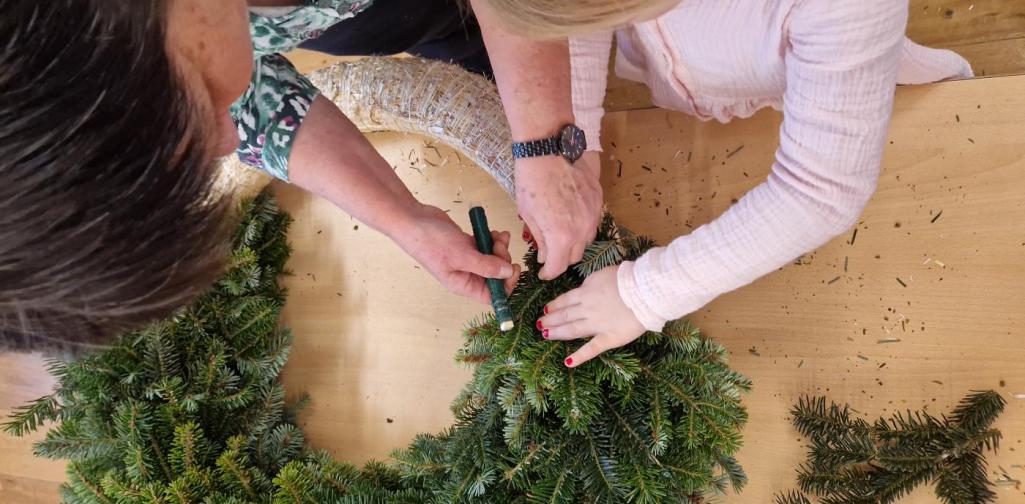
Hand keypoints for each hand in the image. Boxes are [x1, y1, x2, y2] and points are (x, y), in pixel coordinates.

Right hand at [393, 205, 519, 303]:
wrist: (413, 219)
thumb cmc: (430, 241)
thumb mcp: (461, 255)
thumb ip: (486, 266)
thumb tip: (508, 273)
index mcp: (463, 285)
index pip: (492, 295)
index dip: (506, 285)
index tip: (513, 268)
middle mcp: (466, 274)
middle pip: (496, 276)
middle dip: (503, 260)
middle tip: (499, 245)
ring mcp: (467, 259)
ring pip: (493, 259)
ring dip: (500, 248)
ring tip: (498, 235)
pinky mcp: (466, 245)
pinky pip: (487, 247)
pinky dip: (494, 240)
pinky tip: (494, 232)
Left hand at [516, 151, 602, 279]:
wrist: (548, 148)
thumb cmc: (531, 178)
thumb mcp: (528, 213)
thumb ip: (540, 238)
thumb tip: (545, 255)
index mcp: (561, 235)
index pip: (558, 267)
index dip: (549, 273)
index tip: (544, 272)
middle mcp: (582, 228)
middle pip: (575, 256)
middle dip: (561, 258)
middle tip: (550, 253)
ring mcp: (593, 213)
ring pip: (587, 239)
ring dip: (574, 242)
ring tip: (561, 234)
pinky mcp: (599, 199)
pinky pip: (593, 221)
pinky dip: (583, 225)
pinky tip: (571, 217)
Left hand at [535, 265, 644, 367]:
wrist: (644, 290)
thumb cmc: (627, 278)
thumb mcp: (602, 274)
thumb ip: (590, 284)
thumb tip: (583, 289)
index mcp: (586, 292)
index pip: (565, 299)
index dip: (554, 305)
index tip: (546, 309)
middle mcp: (587, 309)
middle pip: (564, 315)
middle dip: (550, 320)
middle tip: (539, 324)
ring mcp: (597, 325)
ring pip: (572, 330)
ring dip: (557, 333)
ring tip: (545, 335)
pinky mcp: (609, 338)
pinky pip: (591, 349)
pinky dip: (579, 357)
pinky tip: (568, 362)